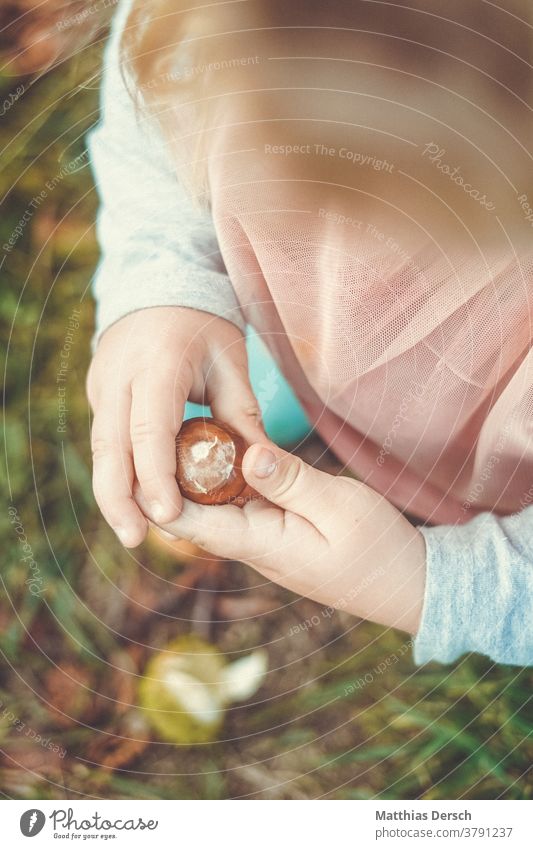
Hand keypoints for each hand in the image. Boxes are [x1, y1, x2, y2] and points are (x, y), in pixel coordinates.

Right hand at [86, 307, 264, 547]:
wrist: (161, 288)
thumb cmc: (204, 327)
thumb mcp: (231, 362)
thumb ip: (242, 413)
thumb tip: (264, 465)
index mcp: (159, 362)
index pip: (149, 428)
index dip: (155, 475)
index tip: (167, 515)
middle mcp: (120, 375)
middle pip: (110, 446)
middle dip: (119, 498)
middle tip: (135, 539)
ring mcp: (103, 383)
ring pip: (101, 448)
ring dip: (112, 492)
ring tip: (132, 532)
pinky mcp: (98, 393)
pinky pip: (105, 440)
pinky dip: (117, 473)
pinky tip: (133, 502)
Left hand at [136, 441, 426, 633]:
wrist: (409, 585)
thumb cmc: (379, 550)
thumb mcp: (340, 506)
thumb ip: (291, 480)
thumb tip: (246, 452)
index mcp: (261, 543)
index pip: (192, 521)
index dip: (162, 490)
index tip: (144, 451)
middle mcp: (254, 547)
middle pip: (199, 511)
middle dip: (178, 473)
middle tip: (165, 422)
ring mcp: (267, 542)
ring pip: (220, 507)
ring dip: (205, 474)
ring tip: (188, 426)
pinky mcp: (281, 534)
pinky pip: (244, 506)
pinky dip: (233, 479)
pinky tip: (230, 450)